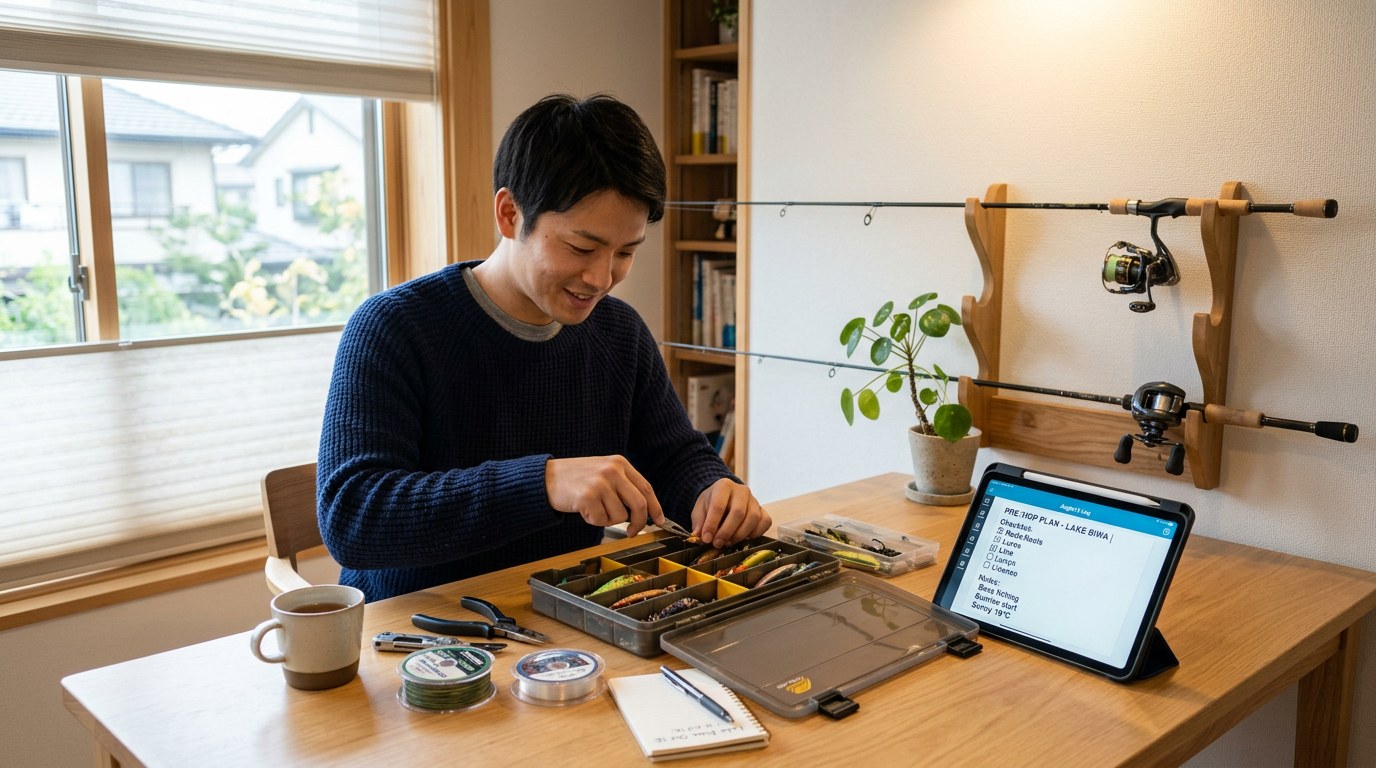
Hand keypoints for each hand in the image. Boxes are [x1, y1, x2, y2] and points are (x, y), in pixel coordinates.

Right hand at [545, 456, 665, 537]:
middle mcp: (612, 471)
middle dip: (639, 523)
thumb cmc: (576, 478)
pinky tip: (583, 508)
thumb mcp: (603, 473)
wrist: (547, 478)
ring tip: (593, 507)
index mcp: (619, 463)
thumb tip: (644, 511)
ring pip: (620, 516)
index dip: (655, 507)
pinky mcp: (588, 497)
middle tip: (633, 532)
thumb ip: (623, 486)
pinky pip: (601, 521)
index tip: (660, 520)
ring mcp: (600, 483)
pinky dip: (593, 520)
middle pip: (639, 504)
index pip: (646, 488)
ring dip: (608, 520)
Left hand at [690, 479, 770, 547]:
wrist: (722, 497)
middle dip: (727, 532)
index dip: (712, 524)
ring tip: (728, 542)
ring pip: (753, 518)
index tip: (706, 538)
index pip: (718, 505)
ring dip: (740, 535)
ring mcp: (754, 500)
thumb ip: (699, 522)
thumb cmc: (710, 503)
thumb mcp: (699, 510)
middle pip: (738, 512)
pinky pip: (764, 522)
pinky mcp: (762, 510)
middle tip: (717, 544)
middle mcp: (741, 490)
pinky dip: (755, 534)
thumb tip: (699, 536)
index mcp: (723, 486)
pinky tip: (743, 539)